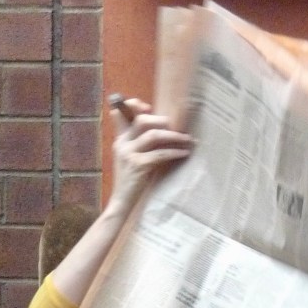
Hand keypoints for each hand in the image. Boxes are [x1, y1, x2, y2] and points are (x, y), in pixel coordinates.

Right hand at [106, 98, 192, 217]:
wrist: (122, 202)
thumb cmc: (131, 181)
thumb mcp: (132, 159)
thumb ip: (140, 145)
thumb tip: (161, 132)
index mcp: (120, 140)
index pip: (120, 113)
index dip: (134, 105)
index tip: (148, 108)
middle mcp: (122, 144)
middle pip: (142, 121)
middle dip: (161, 121)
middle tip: (175, 127)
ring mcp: (129, 154)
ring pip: (153, 135)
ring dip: (173, 136)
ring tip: (187, 139)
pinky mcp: (138, 166)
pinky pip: (160, 154)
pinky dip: (174, 152)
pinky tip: (184, 153)